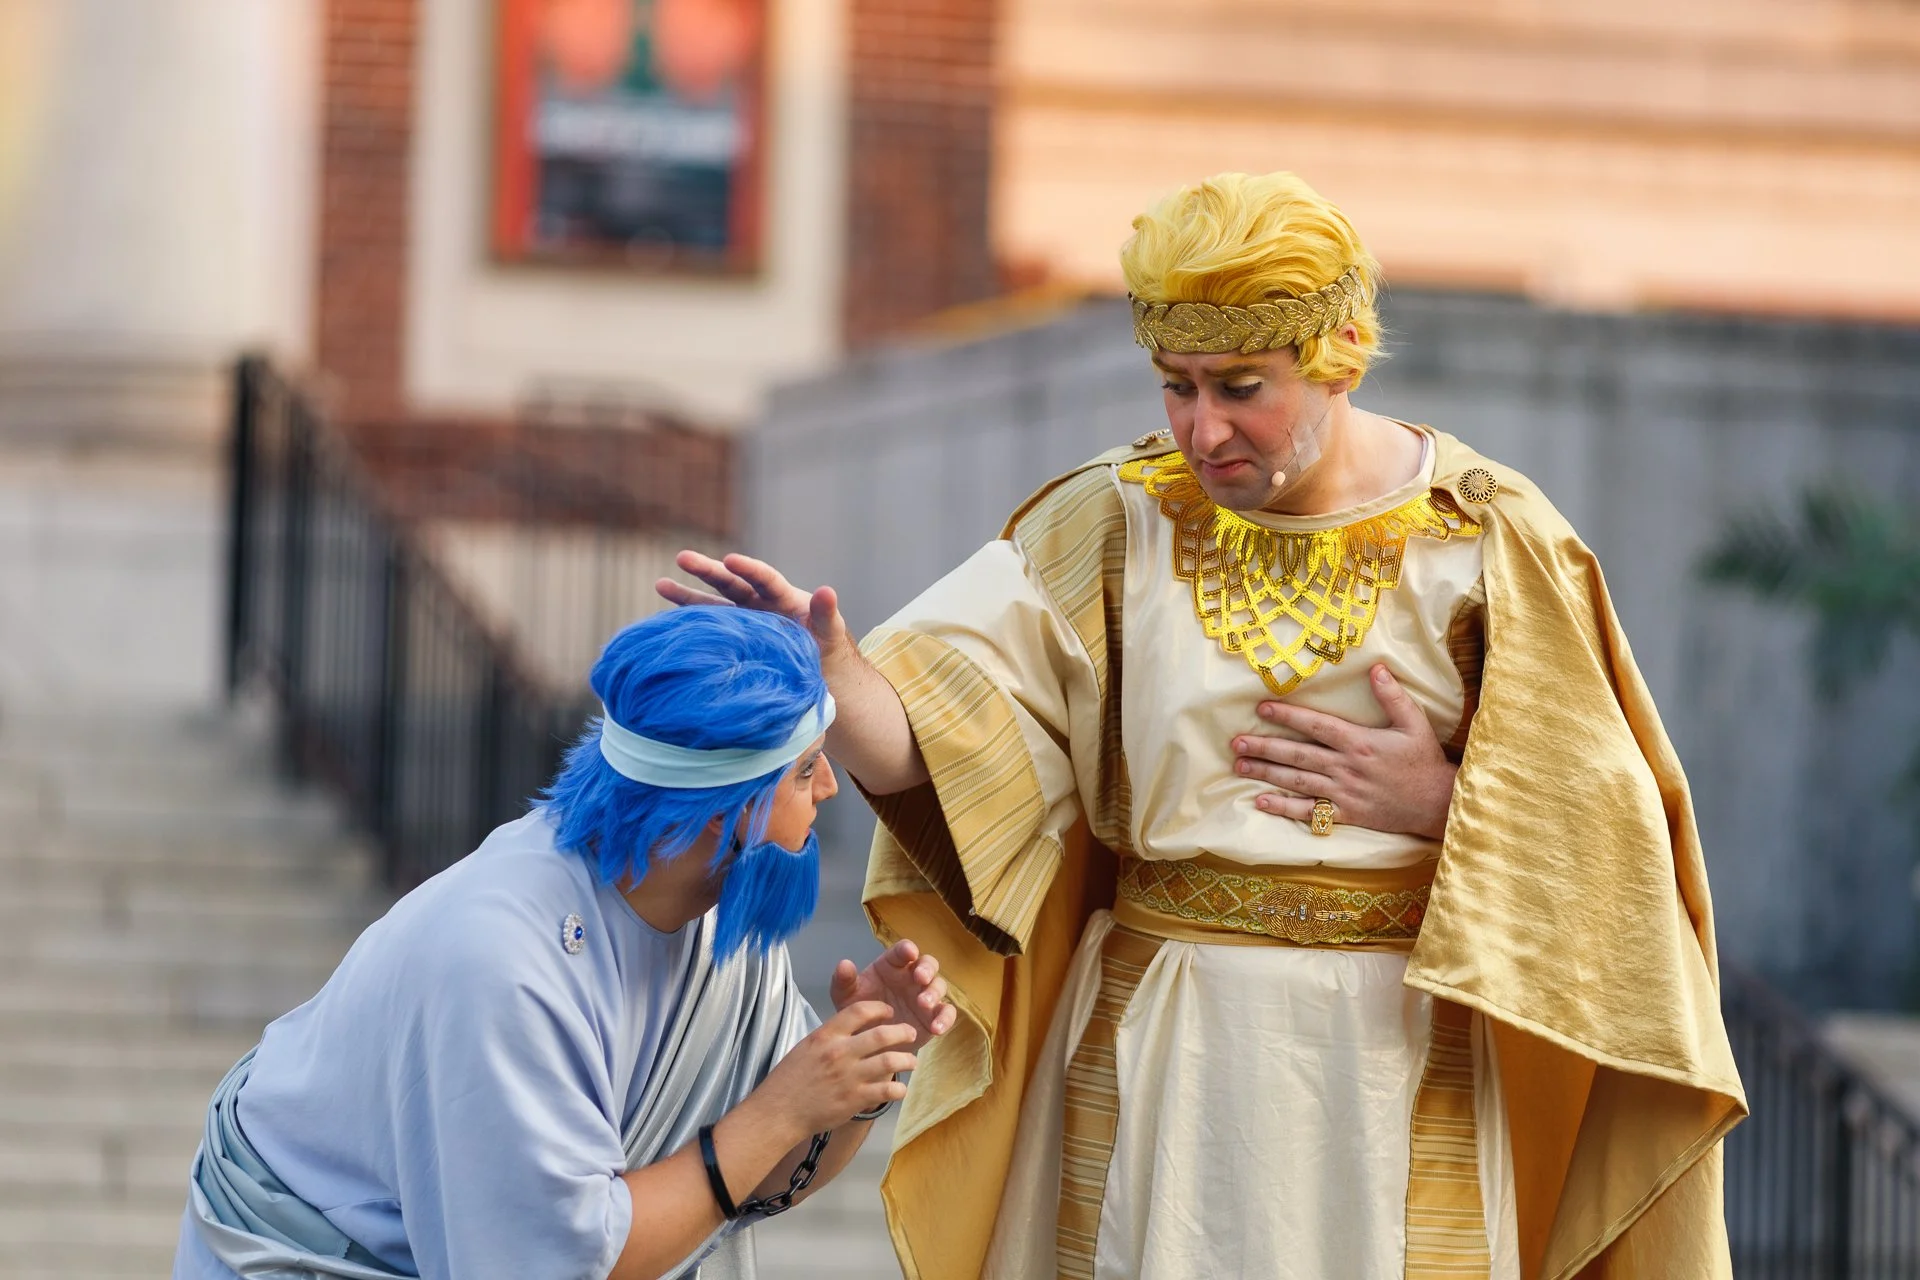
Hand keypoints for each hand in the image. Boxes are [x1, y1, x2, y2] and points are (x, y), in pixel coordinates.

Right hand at [657, 552, 858, 673]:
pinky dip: (690, 625)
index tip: (730, 559)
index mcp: (782, 597)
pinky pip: (709, 630)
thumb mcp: (830, 631)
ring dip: (687, 596)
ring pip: (712, 605)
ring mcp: (742, 621)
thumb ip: (826, 613)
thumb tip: (827, 590)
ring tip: (660, 584)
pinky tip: (668, 624)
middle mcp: (757, 603)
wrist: (816, 671)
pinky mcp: (732, 639)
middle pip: (730, 583)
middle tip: (682, 557)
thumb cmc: (825, 647)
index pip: (763, 578)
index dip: (748, 568)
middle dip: (707, 570)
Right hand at [751, 1001, 916, 1137]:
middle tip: (910, 1033)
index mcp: (826, 1035)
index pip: (859, 1010)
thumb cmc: (789, 1080)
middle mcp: (840, 1052)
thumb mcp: (806, 1047)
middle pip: (882, 1034)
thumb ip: (831, 1037)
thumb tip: (853, 1032)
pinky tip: (900, 1089)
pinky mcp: (855, 1099)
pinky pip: (887, 1090)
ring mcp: (849, 1076)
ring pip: (891, 1061)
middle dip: (902, 1032)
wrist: (779, 1112)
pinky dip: (899, 1089)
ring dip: (907, 1060)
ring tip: (912, 1061)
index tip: (888, 1013)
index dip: (879, 1008)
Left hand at [830, 939, 955, 1051]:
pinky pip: (946, 1013)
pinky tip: (936, 1028)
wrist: (867, 1042)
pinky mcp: (933, 1016)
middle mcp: (912, 977)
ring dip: (934, 992)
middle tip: (920, 978)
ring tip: (923, 1004)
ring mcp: (925, 996)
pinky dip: (945, 1018)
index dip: (907, 949)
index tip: (909, 952)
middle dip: (927, 968)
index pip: (902, 951)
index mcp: (892, 966)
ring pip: (939, 986)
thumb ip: (843, 981)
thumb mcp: (846, 996)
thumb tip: (844, 964)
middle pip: (928, 964)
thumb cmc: (859, 1011)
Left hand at [1231, 664, 1456, 839]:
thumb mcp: (1413, 723)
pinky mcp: (1345, 814)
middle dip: (1265, 747)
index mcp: (1359, 742)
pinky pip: (1309, 811)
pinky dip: (1284, 808)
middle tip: (1236, 742)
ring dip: (1266, 773)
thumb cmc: (1423, 761)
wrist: (1435, 803)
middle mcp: (1345, 767)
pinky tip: (1261, 802)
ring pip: (1297, 781)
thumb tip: (1375, 667)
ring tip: (1240, 765)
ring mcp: (1343, 792)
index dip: (1288, 715)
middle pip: (1297, 755)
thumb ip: (1392, 696)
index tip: (1262, 708)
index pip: (1316, 725)